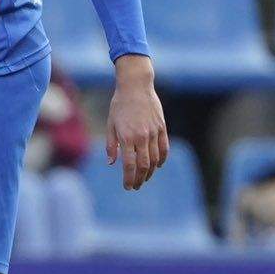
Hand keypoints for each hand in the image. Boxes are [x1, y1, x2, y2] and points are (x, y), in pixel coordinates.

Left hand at [105, 56, 168, 190]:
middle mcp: (141, 137)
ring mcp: (153, 132)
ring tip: (145, 178)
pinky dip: (162, 159)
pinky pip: (164, 148)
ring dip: (150, 172)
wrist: (136, 86)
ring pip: (155, 159)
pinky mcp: (162, 127)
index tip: (127, 186)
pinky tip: (157, 165)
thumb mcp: (110, 124)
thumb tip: (112, 163)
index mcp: (127, 137)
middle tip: (136, 186)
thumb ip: (111, 145)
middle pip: (144, 166)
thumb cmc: (119, 105)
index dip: (129, 179)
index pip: (130, 165)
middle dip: (140, 179)